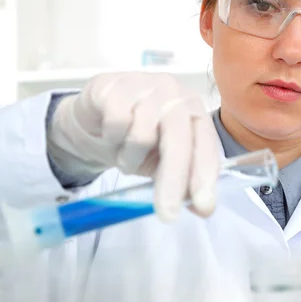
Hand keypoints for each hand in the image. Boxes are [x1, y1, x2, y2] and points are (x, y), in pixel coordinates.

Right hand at [47, 72, 220, 220]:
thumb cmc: (137, 138)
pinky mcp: (115, 86)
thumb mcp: (163, 162)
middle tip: (167, 214)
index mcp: (195, 113)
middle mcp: (175, 95)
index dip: (205, 176)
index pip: (206, 145)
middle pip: (178, 140)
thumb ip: (184, 180)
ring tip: (125, 155)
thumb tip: (203, 209)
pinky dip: (111, 141)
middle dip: (174, 181)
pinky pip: (115, 124)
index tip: (204, 207)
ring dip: (130, 159)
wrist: (94, 116)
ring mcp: (146, 86)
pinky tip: (110, 136)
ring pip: (142, 135)